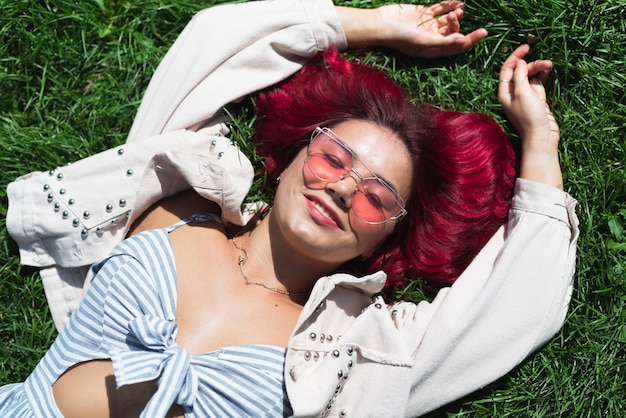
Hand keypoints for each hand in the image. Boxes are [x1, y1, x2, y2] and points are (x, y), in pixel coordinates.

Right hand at [337, 1, 486, 58]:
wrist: (382, 24)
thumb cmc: (401, 37)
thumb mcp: (424, 42)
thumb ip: (444, 42)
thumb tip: (463, 41)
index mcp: (433, 50)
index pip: (456, 47)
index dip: (470, 40)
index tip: (483, 32)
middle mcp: (433, 39)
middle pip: (454, 33)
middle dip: (458, 24)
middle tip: (455, 15)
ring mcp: (429, 26)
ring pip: (448, 20)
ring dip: (456, 14)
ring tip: (458, 8)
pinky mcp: (424, 13)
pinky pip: (441, 9)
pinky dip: (450, 5)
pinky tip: (458, 1)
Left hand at [498, 44, 562, 188]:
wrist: (541, 136)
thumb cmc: (529, 116)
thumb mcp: (522, 93)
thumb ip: (520, 76)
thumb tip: (520, 62)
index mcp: (504, 92)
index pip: (507, 69)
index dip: (515, 57)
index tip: (526, 47)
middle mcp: (513, 93)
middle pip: (520, 71)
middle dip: (531, 64)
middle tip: (546, 62)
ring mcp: (525, 96)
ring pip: (531, 76)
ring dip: (539, 69)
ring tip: (550, 66)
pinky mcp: (537, 99)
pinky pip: (538, 83)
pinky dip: (542, 75)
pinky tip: (548, 70)